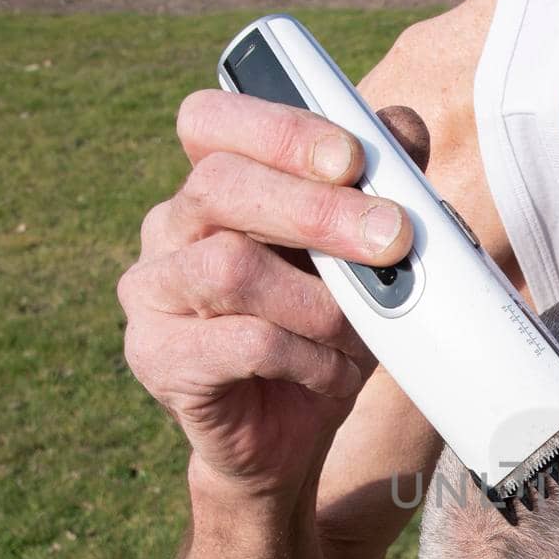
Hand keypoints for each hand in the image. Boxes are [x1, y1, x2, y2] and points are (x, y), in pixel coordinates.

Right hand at [117, 89, 429, 499]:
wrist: (288, 437)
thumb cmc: (322, 334)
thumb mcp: (364, 260)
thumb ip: (379, 189)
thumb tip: (404, 128)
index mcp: (214, 186)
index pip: (210, 121)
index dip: (279, 130)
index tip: (353, 158)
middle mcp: (170, 228)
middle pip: (221, 185)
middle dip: (319, 210)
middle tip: (393, 237)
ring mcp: (153, 291)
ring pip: (230, 265)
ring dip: (318, 301)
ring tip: (357, 332)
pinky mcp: (157, 356)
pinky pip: (241, 342)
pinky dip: (307, 357)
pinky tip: (331, 372)